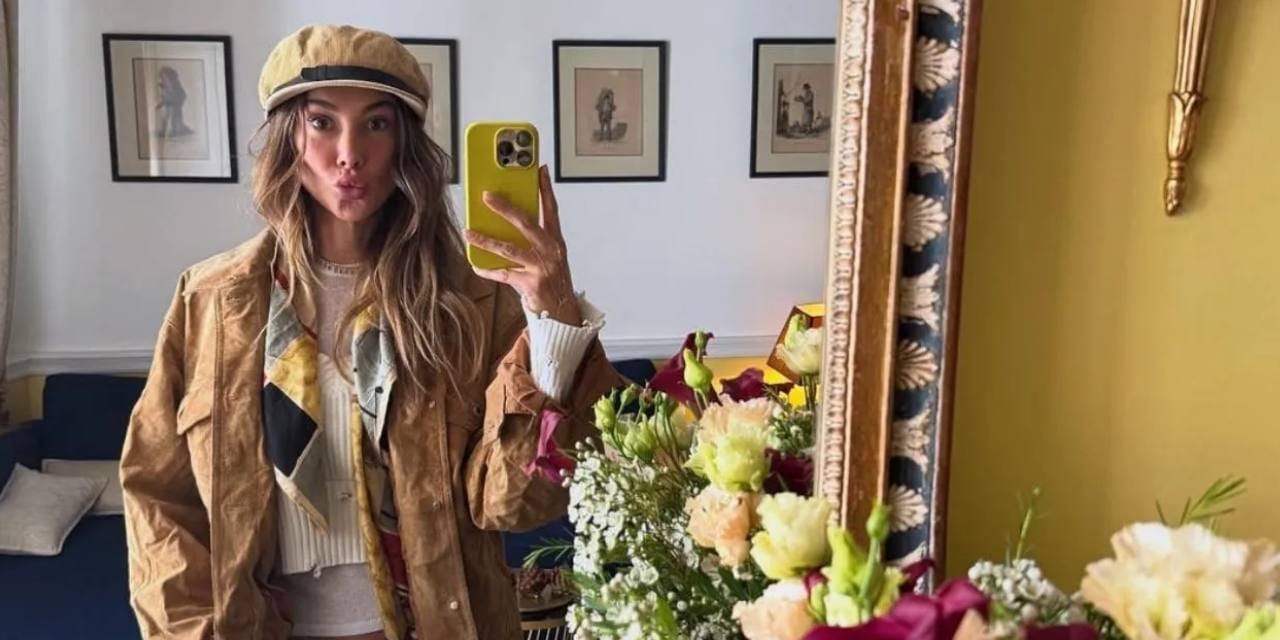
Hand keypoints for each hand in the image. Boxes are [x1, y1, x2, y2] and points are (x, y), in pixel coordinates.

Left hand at [464, 165, 582, 325]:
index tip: (538, 169)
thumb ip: (532, 239)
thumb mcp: (548, 256)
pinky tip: (475, 265)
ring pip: (509, 249)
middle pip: (526, 223)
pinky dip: (488, 270)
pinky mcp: (531, 284)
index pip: (551, 209)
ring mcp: (541, 267)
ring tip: (469, 231)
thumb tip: (505, 220)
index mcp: (555, 240)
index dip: (545, 188)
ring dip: (486, 239)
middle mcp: (551, 251)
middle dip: (505, 208)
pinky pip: (503, 274)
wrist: (563, 314)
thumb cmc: (552, 281)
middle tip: (487, 196)